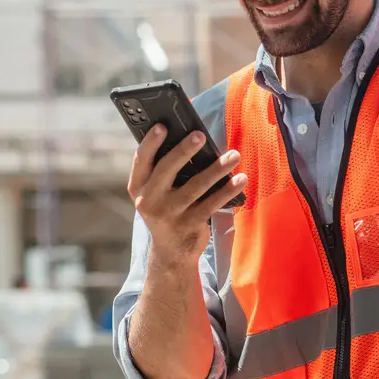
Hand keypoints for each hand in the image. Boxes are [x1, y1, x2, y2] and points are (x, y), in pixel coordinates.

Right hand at [127, 125, 246, 264]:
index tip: (163, 126)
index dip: (151, 142)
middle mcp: (148, 200)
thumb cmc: (167, 209)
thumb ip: (166, 169)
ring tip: (233, 155)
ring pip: (194, 186)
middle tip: (200, 135)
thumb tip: (190, 138)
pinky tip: (240, 179)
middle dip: (184, 150)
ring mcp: (168, 215)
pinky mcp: (188, 226)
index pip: (141, 160)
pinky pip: (211, 204)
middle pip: (166, 170)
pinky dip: (227, 190)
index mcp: (137, 187)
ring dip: (216, 169)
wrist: (171, 252)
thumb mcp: (157, 192)